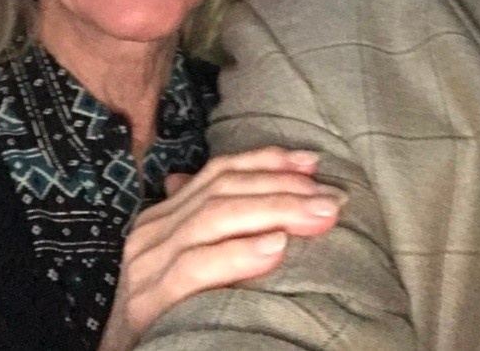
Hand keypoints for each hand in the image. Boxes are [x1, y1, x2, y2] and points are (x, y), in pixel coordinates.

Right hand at [97, 146, 344, 350]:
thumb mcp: (196, 265)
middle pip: (223, 190)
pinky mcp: (146, 302)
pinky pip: (196, 267)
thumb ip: (222, 230)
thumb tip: (281, 188)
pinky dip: (238, 254)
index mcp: (163, 217)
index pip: (219, 172)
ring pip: (214, 218)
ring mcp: (146, 265)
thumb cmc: (174, 318)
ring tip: (319, 216)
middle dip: (283, 187)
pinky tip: (275, 249)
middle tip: (333, 198)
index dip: (268, 161)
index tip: (314, 163)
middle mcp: (151, 232)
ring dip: (275, 211)